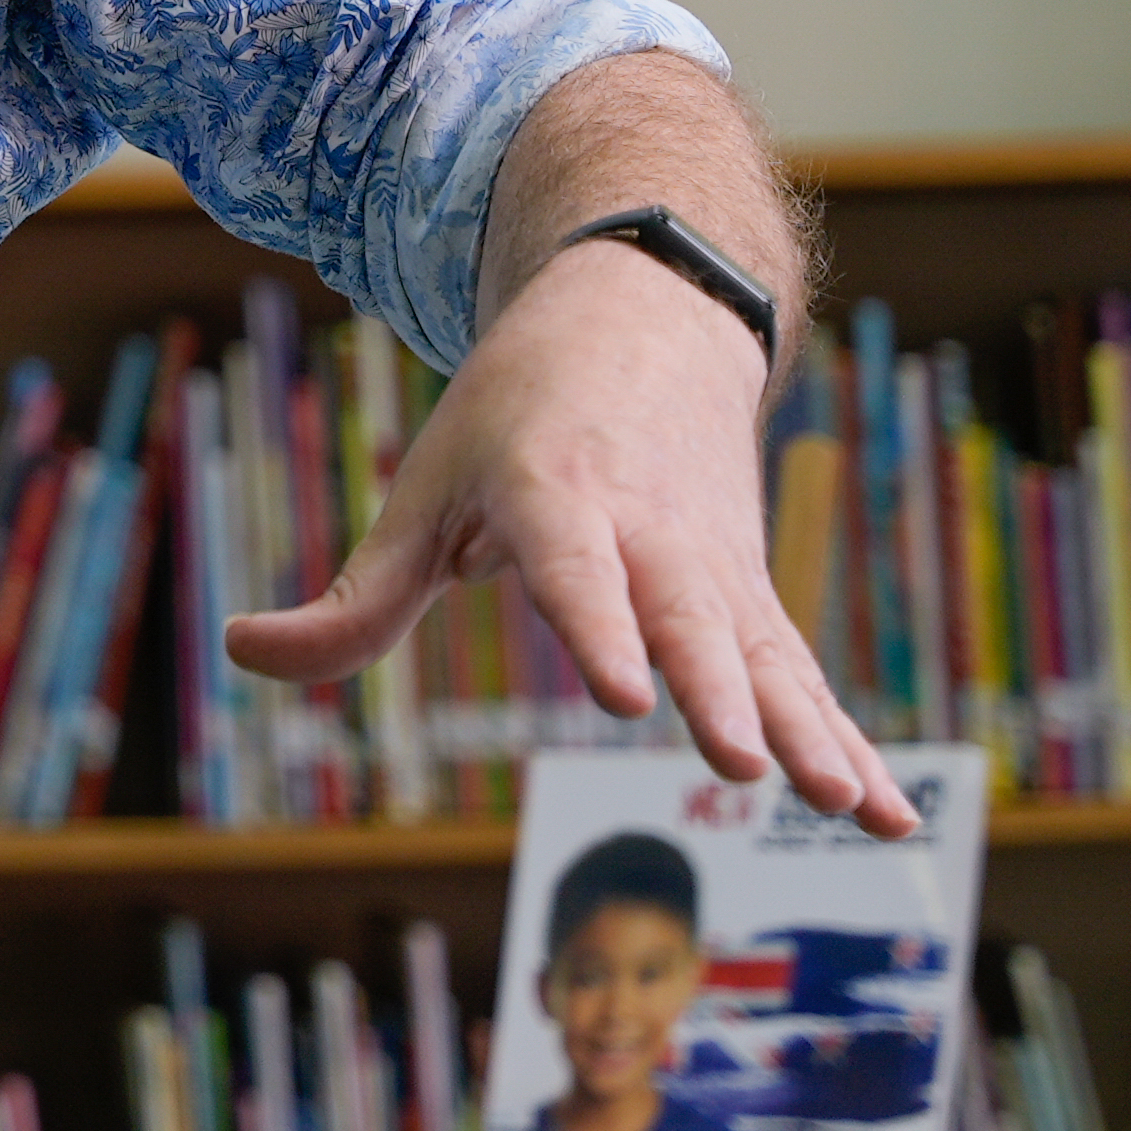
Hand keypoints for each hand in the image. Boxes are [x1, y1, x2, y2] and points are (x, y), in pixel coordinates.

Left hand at [218, 241, 913, 829]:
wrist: (646, 314)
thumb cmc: (513, 415)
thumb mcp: (425, 488)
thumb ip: (352, 597)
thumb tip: (240, 651)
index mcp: (556, 492)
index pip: (575, 569)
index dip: (597, 627)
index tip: (621, 694)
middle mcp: (650, 530)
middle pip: (690, 618)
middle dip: (716, 692)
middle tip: (743, 763)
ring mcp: (716, 566)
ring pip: (766, 656)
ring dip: (809, 733)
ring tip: (848, 807)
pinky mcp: (756, 597)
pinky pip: (804, 679)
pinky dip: (852, 742)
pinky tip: (889, 817)